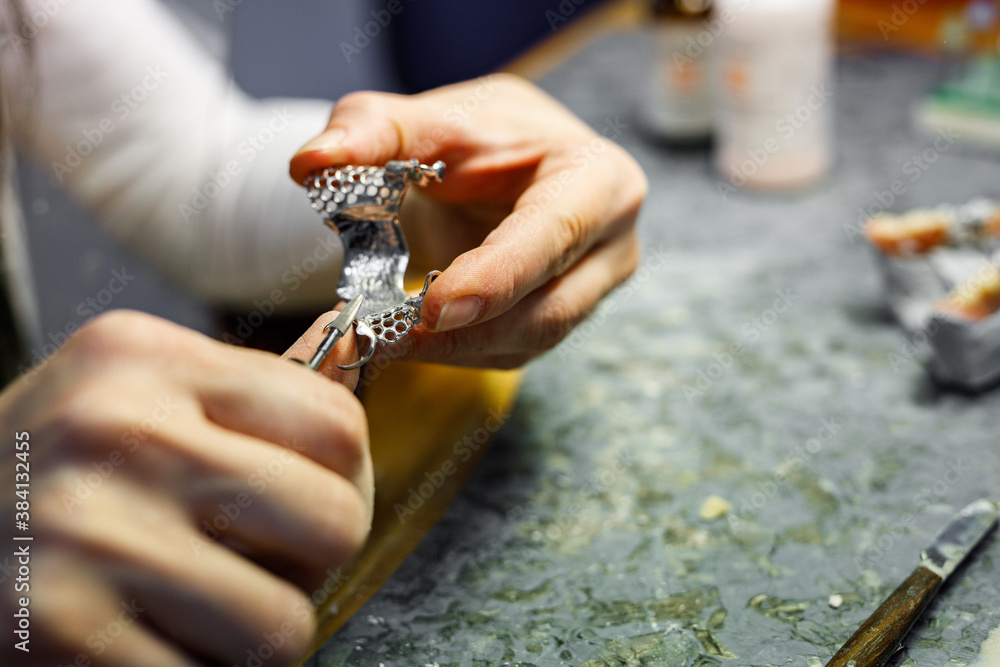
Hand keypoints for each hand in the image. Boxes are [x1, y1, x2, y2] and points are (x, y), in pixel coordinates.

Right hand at [0, 310, 369, 665]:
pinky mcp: (61, 630)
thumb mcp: (127, 398)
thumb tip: (353, 406)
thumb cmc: (40, 475)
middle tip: (257, 567)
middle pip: (333, 524)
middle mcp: (121, 432)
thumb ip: (235, 408)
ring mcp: (91, 534)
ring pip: (283, 626)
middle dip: (309, 566)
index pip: (336, 426)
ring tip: (196, 613)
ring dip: (252, 638)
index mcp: (149, 361)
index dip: (346, 484)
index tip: (311, 506)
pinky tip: (148, 646)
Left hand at [291, 74, 646, 367]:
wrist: (499, 160)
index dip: (496, 277)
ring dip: (451, 348)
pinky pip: (511, 352)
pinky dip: (455, 352)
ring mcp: (594, 288)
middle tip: (380, 334)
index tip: (432, 307)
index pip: (553, 236)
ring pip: (528, 342)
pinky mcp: (563, 318)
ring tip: (378, 337)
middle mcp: (611, 242)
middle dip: (462, 330)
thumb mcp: (420, 119)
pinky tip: (406, 339)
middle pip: (547, 310)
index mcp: (597, 178)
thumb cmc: (471, 135)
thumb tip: (311, 163)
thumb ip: (368, 132)